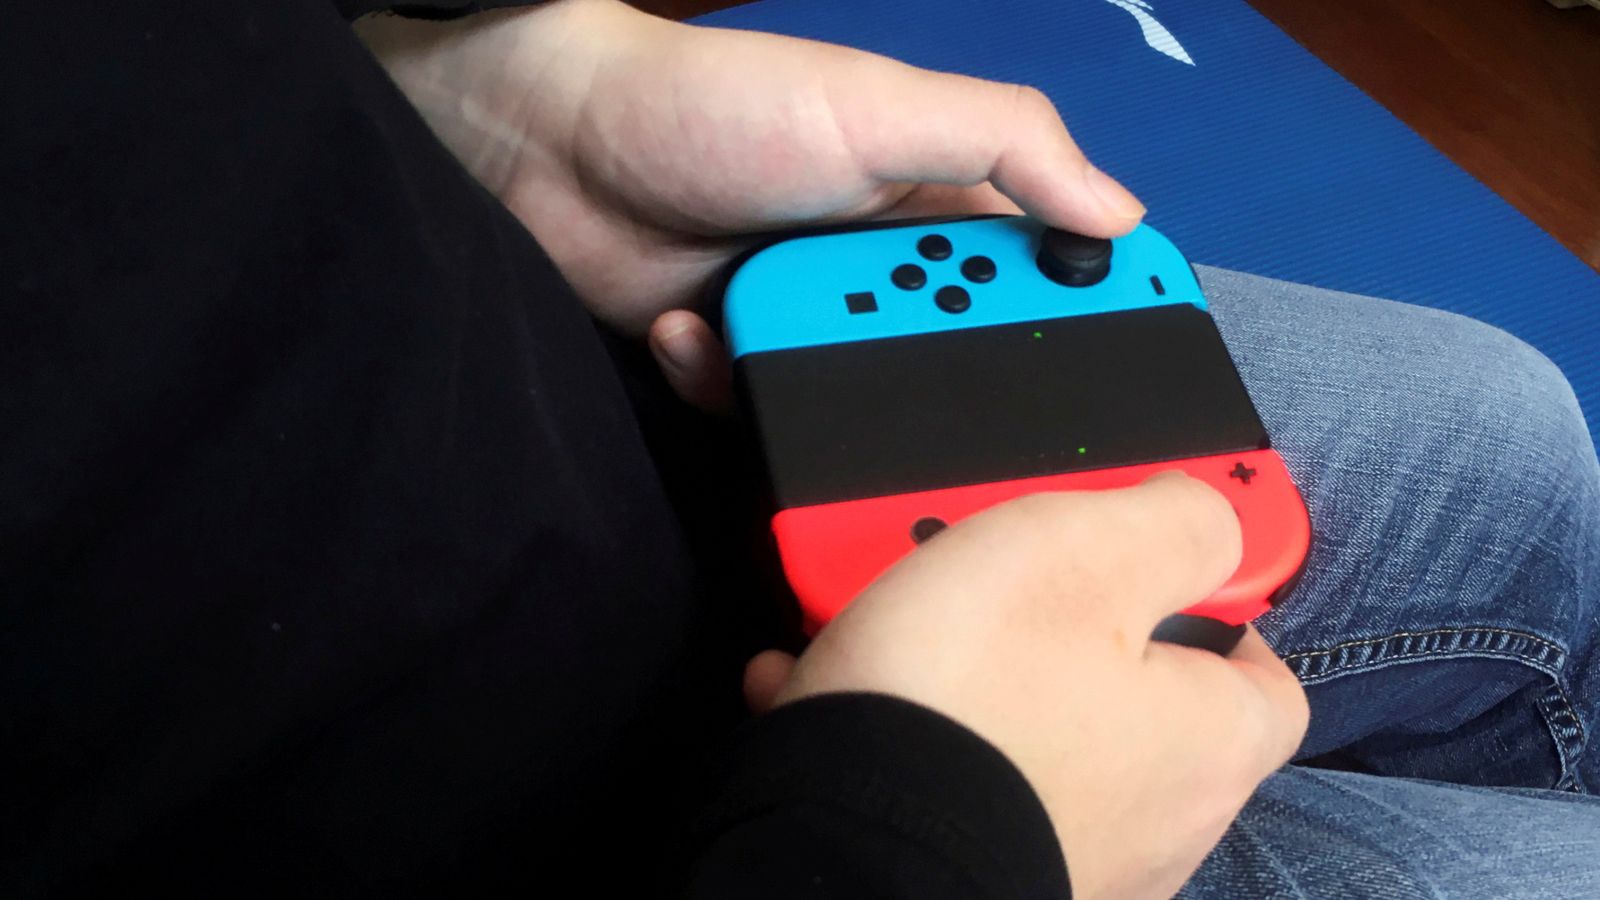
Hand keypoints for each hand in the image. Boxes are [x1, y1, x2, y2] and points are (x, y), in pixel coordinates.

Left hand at [357, 0, 1144, 408]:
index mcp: (943, 209)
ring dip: (821, 387)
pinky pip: (765, 418)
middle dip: (946, 395)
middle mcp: (889, 279)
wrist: (554, 142)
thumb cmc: (728, 109)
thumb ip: (1005, 144)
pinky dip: (727, 386)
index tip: (1116, 399)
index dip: (1082, 332)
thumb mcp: (880, 106)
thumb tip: (1126, 217)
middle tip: (935, 418)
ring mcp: (812, 329)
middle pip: (960, 370)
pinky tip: (690, 336)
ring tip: (774, 339)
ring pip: (862, 410)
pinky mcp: (741, 371)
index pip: (1043, 279)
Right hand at [744, 473, 1308, 899]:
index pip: (1267, 679)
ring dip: (980, 680)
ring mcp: (1072, 857)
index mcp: (1208, 743)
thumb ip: (1178, 522)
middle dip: (1064, 627)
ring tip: (898, 632)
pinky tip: (851, 697)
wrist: (841, 836)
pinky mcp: (984, 870)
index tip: (1151, 563)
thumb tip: (1212, 517)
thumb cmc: (971, 698)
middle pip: (1138, 701)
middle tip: (995, 578)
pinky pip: (968, 781)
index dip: (1216, 606)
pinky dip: (924, 735)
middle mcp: (1157, 823)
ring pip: (1039, 734)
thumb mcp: (1089, 549)